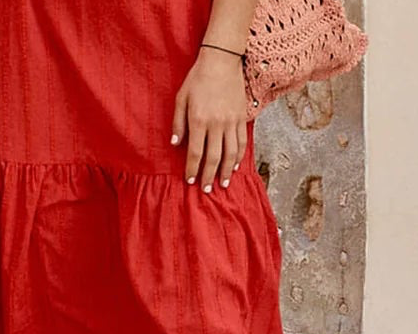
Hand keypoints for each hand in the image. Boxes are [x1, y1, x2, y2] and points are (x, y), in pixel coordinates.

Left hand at [171, 48, 248, 193]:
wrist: (221, 60)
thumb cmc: (197, 79)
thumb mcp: (181, 98)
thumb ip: (178, 122)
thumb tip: (175, 143)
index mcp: (199, 120)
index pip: (195, 152)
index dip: (192, 169)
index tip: (189, 180)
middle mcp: (216, 123)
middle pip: (214, 157)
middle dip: (209, 176)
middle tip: (206, 189)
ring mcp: (231, 121)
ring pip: (230, 153)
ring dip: (227, 171)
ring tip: (223, 184)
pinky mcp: (242, 117)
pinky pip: (242, 142)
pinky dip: (239, 156)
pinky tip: (235, 166)